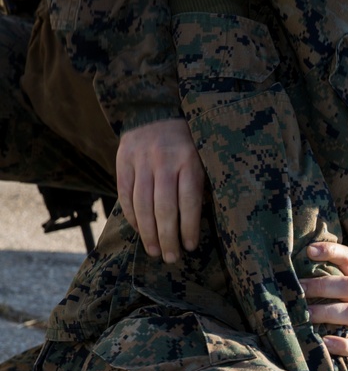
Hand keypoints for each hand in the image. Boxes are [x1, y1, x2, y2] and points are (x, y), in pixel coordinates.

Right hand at [116, 117, 205, 262]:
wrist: (154, 111)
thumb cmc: (185, 143)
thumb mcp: (200, 157)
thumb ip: (197, 185)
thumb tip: (195, 225)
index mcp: (189, 160)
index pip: (189, 201)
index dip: (189, 227)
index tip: (190, 247)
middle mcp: (164, 161)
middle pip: (164, 207)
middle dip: (167, 237)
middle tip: (171, 258)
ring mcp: (141, 161)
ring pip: (143, 204)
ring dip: (148, 233)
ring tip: (154, 251)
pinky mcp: (123, 162)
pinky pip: (126, 195)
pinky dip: (132, 216)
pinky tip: (139, 231)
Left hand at [303, 241, 347, 370]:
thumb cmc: (336, 313)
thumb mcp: (332, 294)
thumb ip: (316, 283)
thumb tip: (281, 272)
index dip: (331, 252)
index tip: (309, 250)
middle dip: (321, 286)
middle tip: (297, 291)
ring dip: (326, 313)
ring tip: (304, 316)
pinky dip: (341, 344)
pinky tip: (324, 343)